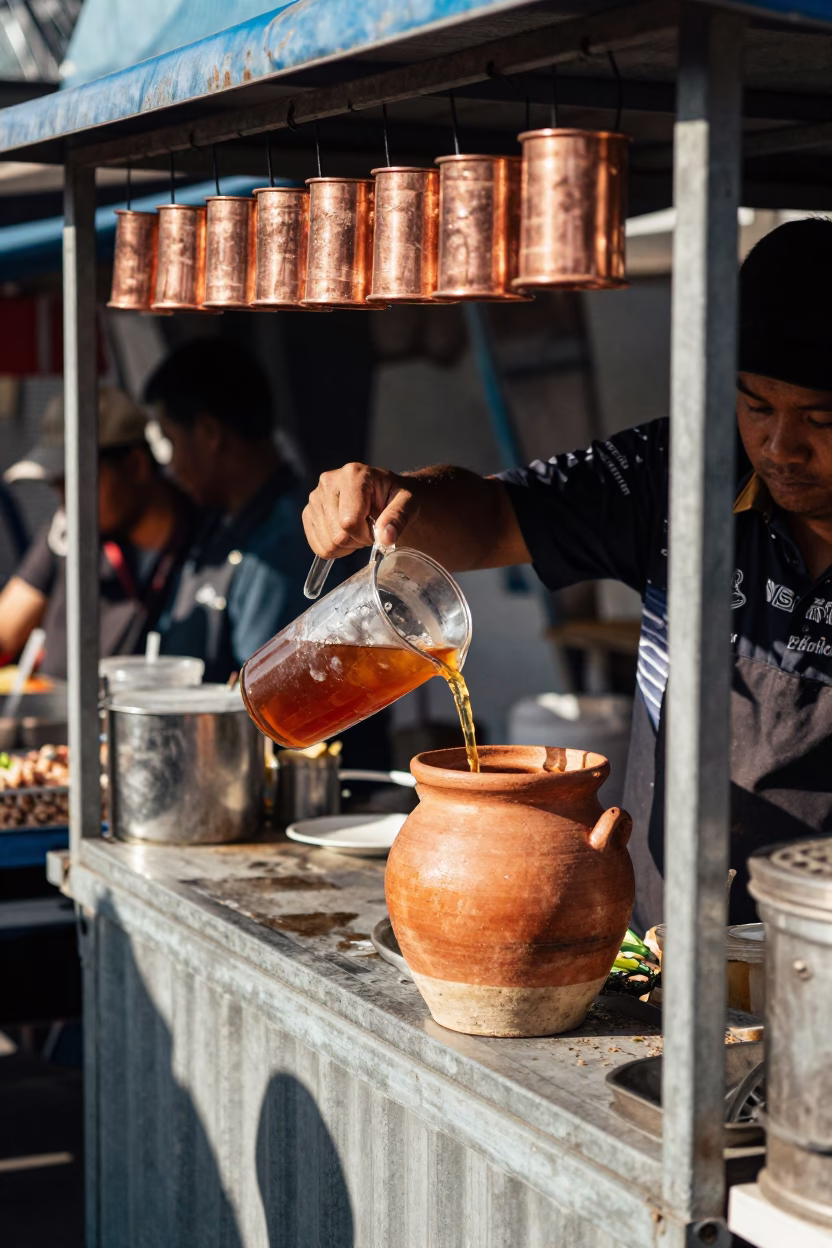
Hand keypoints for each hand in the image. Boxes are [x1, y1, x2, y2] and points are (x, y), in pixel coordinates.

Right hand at [302, 463, 420, 558]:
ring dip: (346, 545)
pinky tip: (346, 534)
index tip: (377, 527)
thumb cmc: (395, 497)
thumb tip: (387, 538)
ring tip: (357, 529)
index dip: (366, 534)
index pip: (349, 522)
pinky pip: (318, 547)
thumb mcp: (407, 503)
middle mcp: (328, 482)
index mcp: (353, 475)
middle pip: (337, 535)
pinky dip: (335, 548)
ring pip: (327, 544)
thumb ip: (399, 518)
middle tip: (368, 528)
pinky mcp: (308, 512)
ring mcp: (315, 498)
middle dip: (357, 540)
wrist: (383, 494)